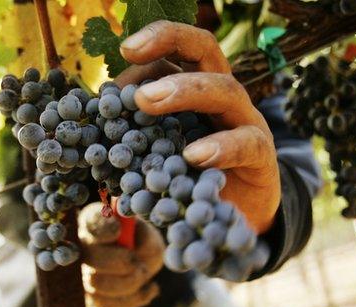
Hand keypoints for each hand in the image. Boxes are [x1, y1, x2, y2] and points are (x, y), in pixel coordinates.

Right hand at [78, 203, 164, 306]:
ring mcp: (81, 275)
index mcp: (94, 222)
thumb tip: (137, 246)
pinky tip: (149, 288)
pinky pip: (105, 304)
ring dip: (128, 283)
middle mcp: (81, 247)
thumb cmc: (141, 243)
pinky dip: (133, 299)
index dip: (102, 228)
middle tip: (139, 263)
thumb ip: (145, 237)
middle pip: (90, 258)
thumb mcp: (148, 235)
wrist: (141, 263)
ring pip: (96, 284)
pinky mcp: (89, 299)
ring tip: (143, 273)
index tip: (118, 230)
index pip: (90, 222)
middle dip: (120, 263)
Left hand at [115, 20, 280, 233]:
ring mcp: (246, 122)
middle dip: (169, 45)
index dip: (157, 40)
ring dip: (185, 91)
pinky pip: (247, 143)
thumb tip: (93, 122)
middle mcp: (221, 96)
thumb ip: (128, 135)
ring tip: (148, 101)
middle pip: (205, 50)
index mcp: (193, 87)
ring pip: (226, 89)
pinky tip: (193, 155)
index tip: (126, 48)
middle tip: (132, 59)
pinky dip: (220, 147)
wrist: (226, 218)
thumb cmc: (183, 178)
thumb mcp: (150, 153)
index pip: (179, 49)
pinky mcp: (262, 157)